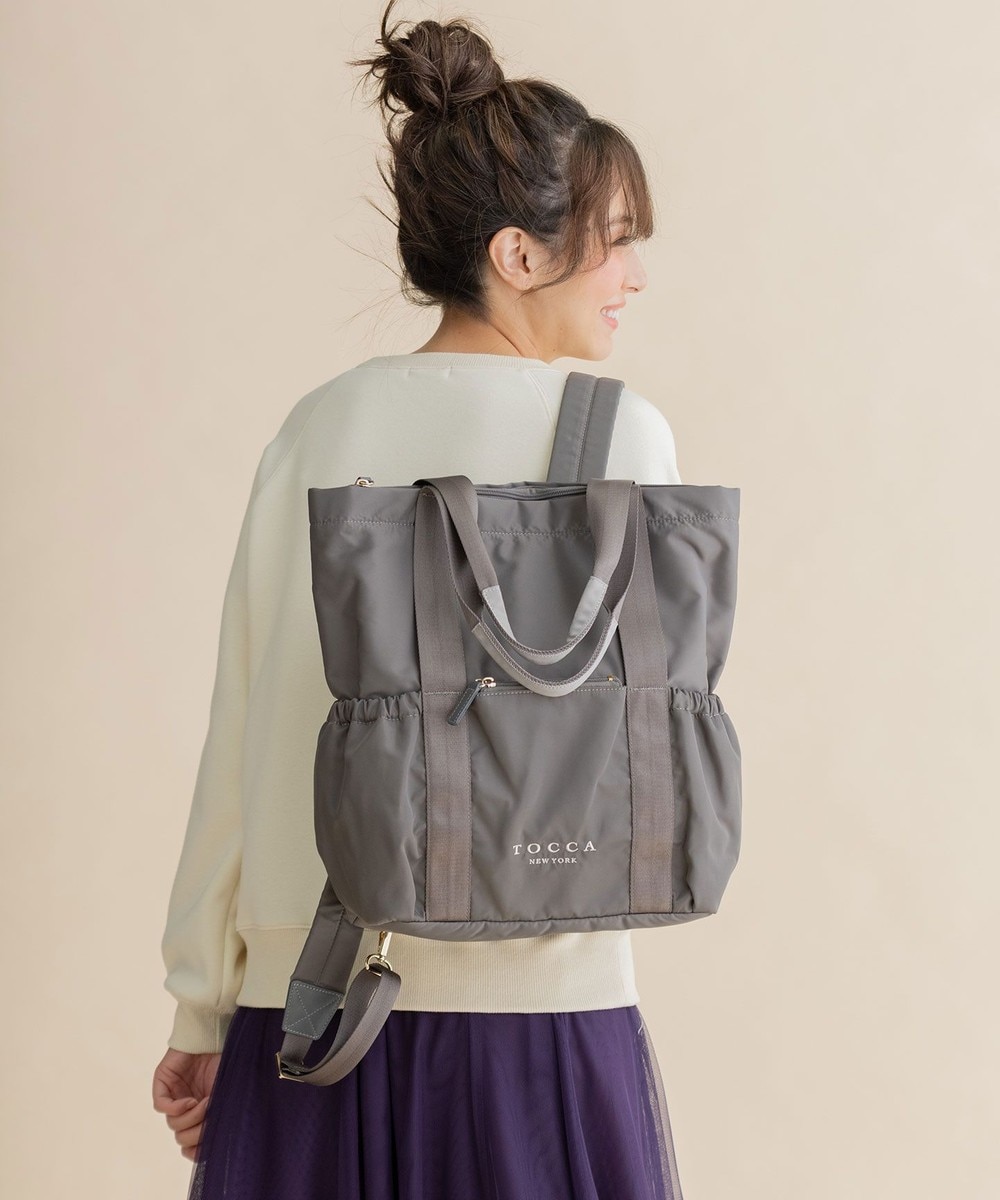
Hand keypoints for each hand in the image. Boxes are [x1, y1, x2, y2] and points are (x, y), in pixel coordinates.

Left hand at [152, 1046, 221, 1162]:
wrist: (217, 1035)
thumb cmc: (226, 1062)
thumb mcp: (228, 1094)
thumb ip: (222, 1117)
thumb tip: (220, 1144)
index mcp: (200, 1112)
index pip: (190, 1142)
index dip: (196, 1150)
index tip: (207, 1148)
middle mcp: (185, 1106)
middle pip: (182, 1136)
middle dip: (197, 1131)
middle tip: (211, 1117)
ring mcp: (173, 1095)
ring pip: (173, 1124)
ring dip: (191, 1117)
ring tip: (205, 1102)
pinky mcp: (162, 1082)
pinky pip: (162, 1105)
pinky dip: (176, 1108)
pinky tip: (190, 1101)